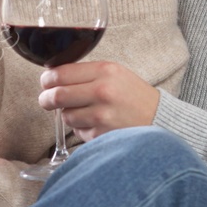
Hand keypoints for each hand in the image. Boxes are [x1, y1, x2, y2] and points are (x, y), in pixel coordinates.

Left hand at [38, 61, 158, 140]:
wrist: (160, 118)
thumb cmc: (134, 95)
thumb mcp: (114, 73)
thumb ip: (86, 73)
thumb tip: (52, 77)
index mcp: (105, 70)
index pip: (60, 73)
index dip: (47, 79)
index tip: (46, 83)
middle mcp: (103, 91)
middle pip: (57, 95)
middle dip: (46, 99)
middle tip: (47, 101)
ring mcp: (102, 115)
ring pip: (66, 116)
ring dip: (68, 115)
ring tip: (85, 112)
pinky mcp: (102, 135)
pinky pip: (78, 132)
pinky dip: (82, 129)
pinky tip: (97, 124)